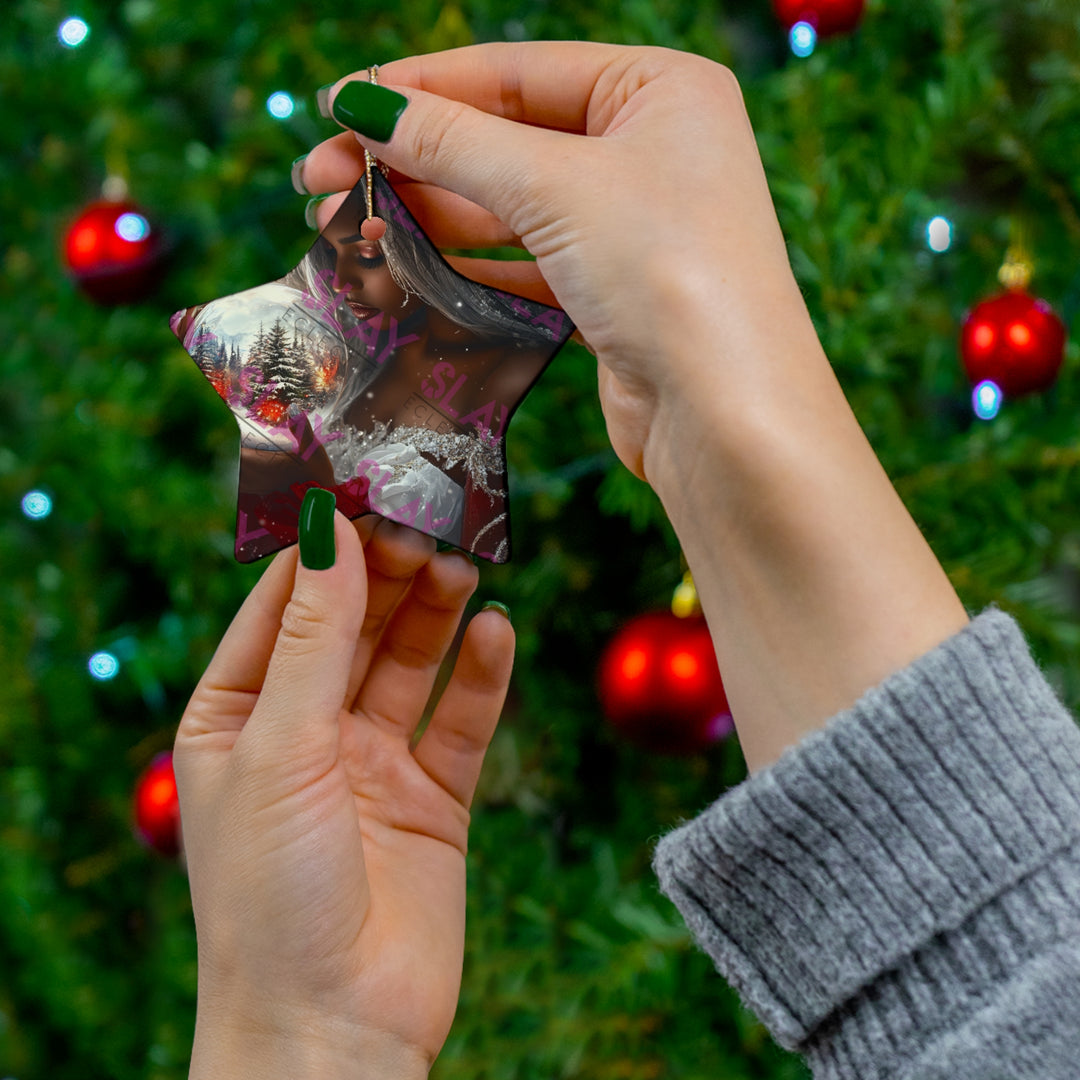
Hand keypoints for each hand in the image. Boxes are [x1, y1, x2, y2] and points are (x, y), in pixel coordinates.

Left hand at [174, 514, 513, 1078]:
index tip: (364, 486)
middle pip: (355, 626)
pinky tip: (498, 632)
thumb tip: (328, 529)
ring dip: (436, 612)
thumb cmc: (271, 895)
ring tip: (465, 562)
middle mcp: (305, 732)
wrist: (334, 1030)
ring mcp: (372, 763)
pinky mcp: (433, 798)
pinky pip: (461, 721)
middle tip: (431, 518)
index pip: (282, 607)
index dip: (322, 548)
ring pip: (411, 662)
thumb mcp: (280, 747)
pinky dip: (481, 676)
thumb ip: (313, 638)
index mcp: (239, 716)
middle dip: (389, 573)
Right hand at [300, 42, 801, 480]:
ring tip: (351, 220)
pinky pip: (526, 261)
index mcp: (659, 89)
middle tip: (321, 176)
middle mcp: (651, 148)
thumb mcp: (555, 186)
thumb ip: (455, 142)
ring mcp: (634, 224)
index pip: (516, 71)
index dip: (421, 87)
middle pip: (507, 137)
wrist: (726, 414)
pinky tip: (407, 265)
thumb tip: (364, 105)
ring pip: (511, 204)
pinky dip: (467, 263)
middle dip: (414, 155)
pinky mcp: (614, 291)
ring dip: (432, 212)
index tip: (338, 105)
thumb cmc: (668, 272)